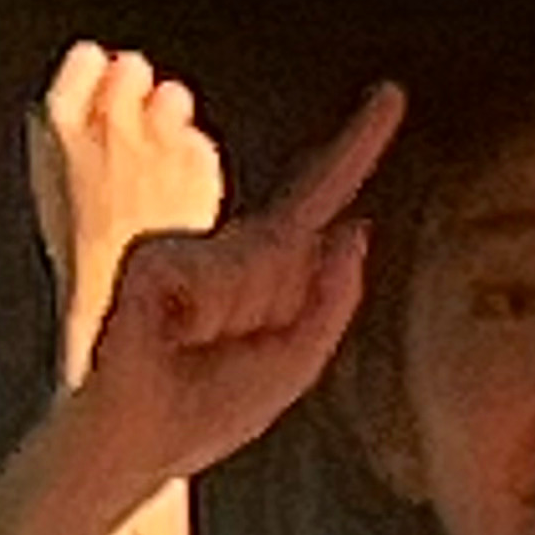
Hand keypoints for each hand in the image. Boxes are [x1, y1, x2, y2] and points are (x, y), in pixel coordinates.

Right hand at [0, 80, 405, 534]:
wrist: (141, 441)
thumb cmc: (206, 417)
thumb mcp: (294, 365)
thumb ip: (332, 300)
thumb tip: (355, 229)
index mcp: (262, 269)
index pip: (316, 198)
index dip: (356, 147)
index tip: (393, 93)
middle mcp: (226, 246)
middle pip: (296, 246)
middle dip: (279, 310)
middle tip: (228, 352)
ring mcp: (188, 243)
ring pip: (261, 261)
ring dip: (243, 318)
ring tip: (195, 346)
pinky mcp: (154, 252)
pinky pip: (218, 273)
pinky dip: (208, 315)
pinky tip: (170, 337)